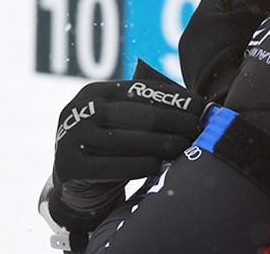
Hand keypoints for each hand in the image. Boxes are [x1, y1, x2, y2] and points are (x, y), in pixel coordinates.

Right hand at [47, 75, 205, 234]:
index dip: (173, 97)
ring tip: (183, 147)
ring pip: (126, 140)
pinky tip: (157, 166)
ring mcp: (71, 137)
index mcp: (95, 92)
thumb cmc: (108, 144)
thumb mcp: (118, 120)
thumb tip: (195, 107)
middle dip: (173, 120)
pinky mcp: (69, 166)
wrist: (72, 179)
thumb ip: (144, 109)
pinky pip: (111, 167)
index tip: (199, 106)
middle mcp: (80, 110)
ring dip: (161, 144)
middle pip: (137, 114)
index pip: (140, 90)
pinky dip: (138, 165)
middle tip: (197, 128)